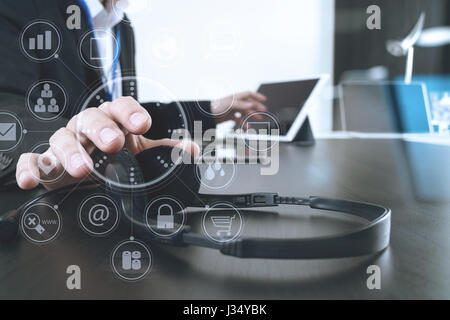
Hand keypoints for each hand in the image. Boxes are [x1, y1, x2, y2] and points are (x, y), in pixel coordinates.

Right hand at [16, 96, 198, 189]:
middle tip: (114, 143)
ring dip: (72, 153)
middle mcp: (87, 127)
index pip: (121, 107)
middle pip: (91, 119)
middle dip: (102, 130)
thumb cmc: (115, 157)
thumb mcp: (141, 153)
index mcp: (113, 120)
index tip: (144, 124)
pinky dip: (30, 168)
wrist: (90, 174)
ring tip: (83, 169)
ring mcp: (65, 144)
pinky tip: (31, 180)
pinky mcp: (46, 162)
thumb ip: (164, 150)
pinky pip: (33, 160)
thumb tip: (192, 150)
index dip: (131, 113)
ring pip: (62, 139)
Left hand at [211, 91, 267, 124]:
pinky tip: (247, 126)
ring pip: (245, 112)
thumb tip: (251, 104)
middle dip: (257, 107)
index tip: (264, 99)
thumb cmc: (216, 106)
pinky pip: (239, 119)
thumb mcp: (230, 104)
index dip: (257, 96)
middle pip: (249, 104)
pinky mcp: (230, 116)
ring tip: (259, 119)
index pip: (249, 94)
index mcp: (236, 97)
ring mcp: (233, 110)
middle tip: (264, 111)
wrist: (207, 114)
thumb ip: (241, 104)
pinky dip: (244, 122)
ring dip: (252, 115)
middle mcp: (236, 103)